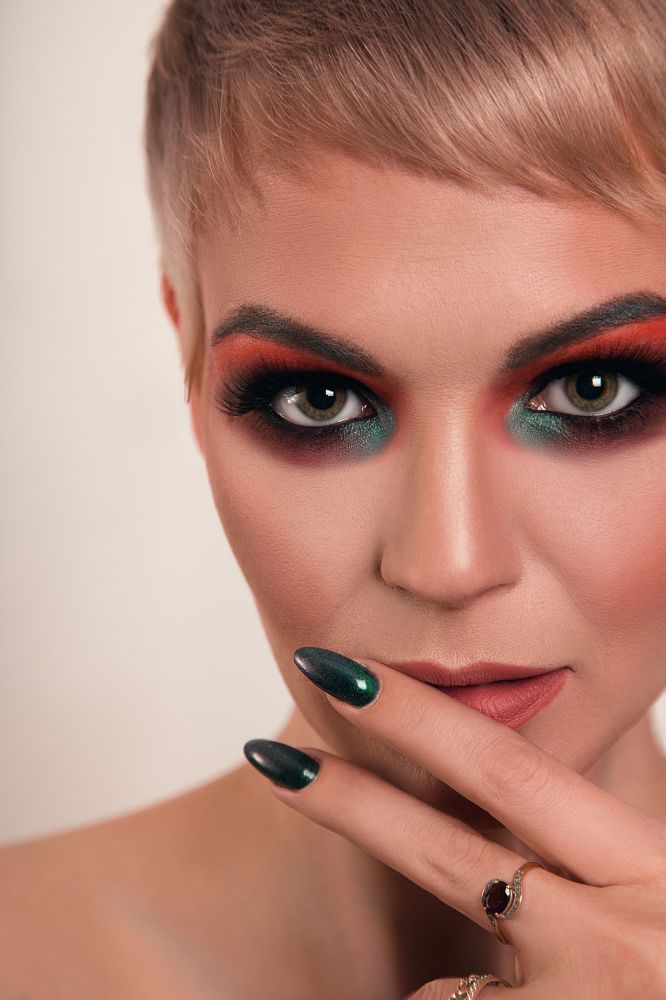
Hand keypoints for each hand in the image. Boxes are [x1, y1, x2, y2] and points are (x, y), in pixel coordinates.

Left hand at [254, 649, 665, 997]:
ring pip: (442, 997)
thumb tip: (515, 831)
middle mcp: (617, 944)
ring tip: (548, 984)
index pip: (510, 773)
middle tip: (267, 759)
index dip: (416, 717)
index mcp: (653, 874)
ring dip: (451, 999)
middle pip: (447, 855)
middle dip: (349, 800)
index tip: (340, 673)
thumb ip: (602, 855)